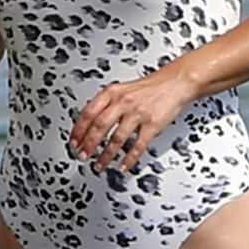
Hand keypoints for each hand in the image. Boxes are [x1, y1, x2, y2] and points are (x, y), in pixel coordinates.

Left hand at [69, 65, 200, 173]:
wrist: (175, 82)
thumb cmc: (149, 87)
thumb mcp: (122, 89)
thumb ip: (107, 104)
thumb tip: (90, 123)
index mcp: (112, 92)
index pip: (88, 112)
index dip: (78, 130)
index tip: (73, 143)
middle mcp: (123, 102)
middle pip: (99, 126)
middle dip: (88, 144)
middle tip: (82, 156)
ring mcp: (138, 114)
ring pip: (117, 139)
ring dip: (106, 155)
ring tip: (100, 164)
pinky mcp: (152, 124)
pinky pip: (138, 146)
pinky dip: (129, 159)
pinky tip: (123, 165)